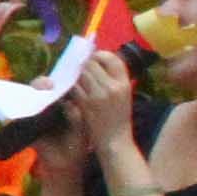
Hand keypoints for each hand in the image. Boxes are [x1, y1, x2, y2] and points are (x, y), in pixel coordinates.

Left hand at [73, 47, 137, 163]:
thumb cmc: (119, 117)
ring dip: (76, 75)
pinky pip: (75, 88)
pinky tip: (72, 90)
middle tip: (79, 68)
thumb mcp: (124, 95)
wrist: (115, 140)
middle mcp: (113, 87)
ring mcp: (98, 95)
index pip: (112, 59)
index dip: (100, 55)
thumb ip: (114, 79)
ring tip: (75, 79)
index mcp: (124, 83)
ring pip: (81, 74)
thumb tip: (100, 61)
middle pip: (93, 64)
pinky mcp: (86, 104)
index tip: (93, 58)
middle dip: (84, 65)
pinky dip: (72, 87)